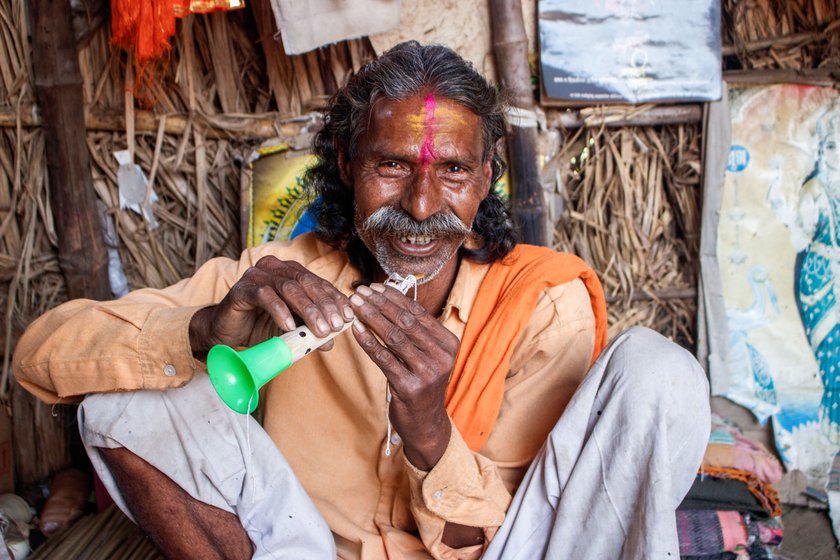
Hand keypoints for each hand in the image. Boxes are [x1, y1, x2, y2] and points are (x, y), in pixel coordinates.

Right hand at [189, 256, 353, 353]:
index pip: (319, 283)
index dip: (335, 300)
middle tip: (336, 326)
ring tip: (319, 330)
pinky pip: (265, 296)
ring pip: (289, 288)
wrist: (228, 332)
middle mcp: (276, 268)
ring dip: (307, 310)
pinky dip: (280, 311)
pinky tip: (289, 327)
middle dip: (324, 306)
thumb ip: (310, 330)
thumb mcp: (292, 329)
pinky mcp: (242, 287)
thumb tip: (333, 341)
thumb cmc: (261, 326)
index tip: (349, 317)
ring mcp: (258, 275)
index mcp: (291, 272)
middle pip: (306, 283)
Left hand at [350, 283, 458, 469]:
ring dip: (371, 318)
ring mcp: (427, 373)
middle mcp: (442, 357)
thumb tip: (390, 298)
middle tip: (359, 292)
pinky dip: (367, 341)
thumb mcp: (427, 355)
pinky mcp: (409, 387)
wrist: (426, 423)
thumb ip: (415, 331)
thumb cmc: (421, 383)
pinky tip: (355, 329)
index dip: (394, 298)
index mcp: (448, 343)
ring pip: (394, 337)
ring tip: (354, 306)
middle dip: (379, 304)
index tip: (374, 287)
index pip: (418, 313)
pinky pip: (384, 358)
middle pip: (405, 322)